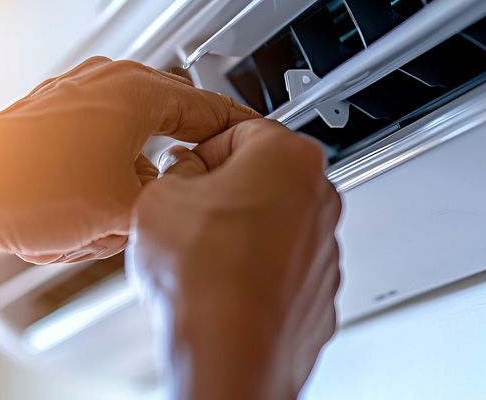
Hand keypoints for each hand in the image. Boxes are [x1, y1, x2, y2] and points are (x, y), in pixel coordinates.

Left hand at [0, 57, 258, 262]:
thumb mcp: (121, 212)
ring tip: (108, 217)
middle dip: (172, 171)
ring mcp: (79, 95)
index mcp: (140, 91)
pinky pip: (100, 148)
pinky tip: (81, 213)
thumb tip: (179, 202)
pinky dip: (101, 179)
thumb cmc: (23, 187)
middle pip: (173, 125)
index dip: (240, 140)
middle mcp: (110, 82)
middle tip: (177, 202)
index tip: (258, 154)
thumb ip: (170, 203)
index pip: (214, 110)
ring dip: (130, 181)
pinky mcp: (52, 117)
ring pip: (134, 142)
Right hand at [128, 119, 341, 399]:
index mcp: (289, 159)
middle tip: (188, 211)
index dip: (202, 150)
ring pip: (276, 225)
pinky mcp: (319, 295)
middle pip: (265, 177)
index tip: (186, 167)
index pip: (240, 130)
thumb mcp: (161, 196)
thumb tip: (183, 171)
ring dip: (241, 234)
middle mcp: (320, 201)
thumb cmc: (204, 279)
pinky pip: (281, 271)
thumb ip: (177, 169)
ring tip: (200, 256)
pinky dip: (255, 275)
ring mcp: (325, 251)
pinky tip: (220, 286)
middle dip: (226, 191)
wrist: (227, 354)